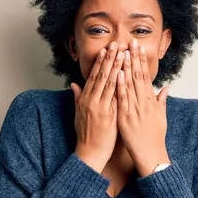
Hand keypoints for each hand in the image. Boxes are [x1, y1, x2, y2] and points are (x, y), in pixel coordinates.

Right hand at [71, 42, 124, 172]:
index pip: (94, 76)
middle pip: (101, 76)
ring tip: (122, 53)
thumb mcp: (78, 114)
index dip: (100, 62)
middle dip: (109, 59)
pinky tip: (124, 74)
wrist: (89, 153)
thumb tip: (74, 84)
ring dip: (115, 67)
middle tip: (116, 44)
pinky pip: (114, 97)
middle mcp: (91, 101)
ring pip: (108, 83)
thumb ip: (78, 98)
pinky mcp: (108, 116)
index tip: (106, 49)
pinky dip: (118, 85)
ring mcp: (99, 108)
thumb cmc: (86, 135)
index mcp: (85, 100)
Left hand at [116, 39, 170, 176]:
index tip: (138, 48)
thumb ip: (162, 101)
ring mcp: (135, 110)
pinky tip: (118, 74)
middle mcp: (144, 103)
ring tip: (123, 52)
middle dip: (134, 58)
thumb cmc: (155, 137)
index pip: (145, 76)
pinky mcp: (126, 118)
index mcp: (151, 101)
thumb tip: (166, 88)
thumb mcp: (161, 117)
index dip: (141, 61)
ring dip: (126, 68)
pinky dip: (120, 86)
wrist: (151, 154)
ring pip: (130, 85)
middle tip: (131, 42)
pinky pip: (123, 100)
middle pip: (139, 76)